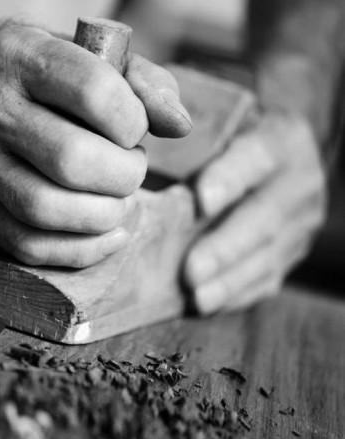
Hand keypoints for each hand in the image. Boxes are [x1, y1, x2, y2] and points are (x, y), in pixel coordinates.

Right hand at [0, 22, 191, 267]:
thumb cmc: (31, 74)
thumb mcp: (83, 57)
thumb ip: (141, 83)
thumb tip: (180, 126)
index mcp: (21, 56)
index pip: (94, 93)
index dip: (133, 122)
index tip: (135, 132)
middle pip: (72, 161)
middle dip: (124, 177)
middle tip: (131, 171)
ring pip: (46, 210)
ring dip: (103, 218)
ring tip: (118, 203)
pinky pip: (27, 244)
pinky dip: (80, 250)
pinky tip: (108, 234)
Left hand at [184, 112, 325, 314]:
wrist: (287, 161)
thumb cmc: (240, 140)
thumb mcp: (229, 125)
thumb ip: (199, 141)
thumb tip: (147, 164)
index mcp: (281, 140)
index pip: (256, 158)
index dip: (229, 180)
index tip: (201, 201)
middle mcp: (299, 184)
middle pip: (264, 218)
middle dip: (225, 248)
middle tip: (192, 271)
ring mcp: (301, 224)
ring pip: (267, 256)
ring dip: (230, 281)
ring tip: (198, 298)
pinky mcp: (291, 252)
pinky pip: (268, 278)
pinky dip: (236, 294)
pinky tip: (208, 304)